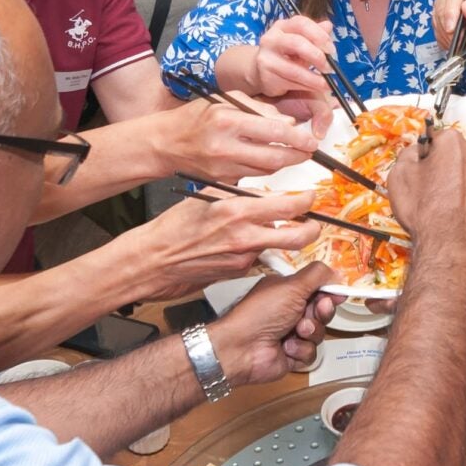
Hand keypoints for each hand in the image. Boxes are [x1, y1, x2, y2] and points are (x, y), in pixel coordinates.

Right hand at [126, 192, 318, 300]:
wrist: (154, 260)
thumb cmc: (172, 227)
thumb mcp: (205, 196)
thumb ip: (237, 193)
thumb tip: (261, 192)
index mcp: (238, 211)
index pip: (289, 205)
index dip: (306, 200)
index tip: (310, 196)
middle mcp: (245, 237)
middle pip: (298, 236)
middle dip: (312, 229)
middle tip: (312, 221)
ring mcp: (243, 258)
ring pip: (276, 246)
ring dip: (280, 237)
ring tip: (273, 228)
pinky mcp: (237, 272)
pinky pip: (256, 257)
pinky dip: (256, 248)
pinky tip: (240, 243)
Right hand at [162, 95, 316, 184]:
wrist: (165, 144)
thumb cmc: (196, 117)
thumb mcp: (225, 101)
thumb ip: (259, 109)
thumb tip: (288, 124)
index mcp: (227, 121)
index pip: (273, 132)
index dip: (297, 138)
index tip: (311, 140)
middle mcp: (225, 147)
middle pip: (274, 158)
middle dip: (297, 156)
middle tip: (309, 151)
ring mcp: (223, 168)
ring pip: (266, 171)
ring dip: (284, 164)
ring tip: (293, 154)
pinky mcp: (221, 181)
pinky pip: (252, 177)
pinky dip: (266, 171)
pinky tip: (271, 162)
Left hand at [208, 263, 340, 383]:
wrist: (242, 349)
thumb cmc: (260, 313)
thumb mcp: (291, 286)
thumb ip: (317, 275)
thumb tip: (336, 272)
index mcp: (287, 291)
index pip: (317, 289)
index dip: (329, 292)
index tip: (337, 294)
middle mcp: (289, 312)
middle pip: (322, 311)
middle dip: (321, 312)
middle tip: (314, 311)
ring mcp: (291, 334)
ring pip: (319, 333)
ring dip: (309, 332)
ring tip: (294, 331)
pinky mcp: (292, 355)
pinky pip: (311, 353)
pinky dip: (300, 350)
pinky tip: (285, 347)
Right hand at [252, 15, 337, 101]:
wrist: (259, 70)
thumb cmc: (286, 53)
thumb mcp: (301, 40)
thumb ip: (315, 34)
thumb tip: (328, 26)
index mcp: (282, 26)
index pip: (301, 23)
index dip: (319, 35)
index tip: (331, 50)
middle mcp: (271, 39)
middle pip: (296, 43)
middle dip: (316, 56)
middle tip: (329, 67)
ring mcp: (266, 59)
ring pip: (293, 69)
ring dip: (314, 79)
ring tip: (327, 84)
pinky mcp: (266, 77)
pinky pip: (290, 83)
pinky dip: (307, 87)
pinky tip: (316, 88)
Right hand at [384, 128, 465, 255]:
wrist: (451, 246)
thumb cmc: (424, 209)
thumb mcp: (400, 175)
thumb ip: (408, 154)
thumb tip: (417, 152)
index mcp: (453, 142)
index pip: (435, 139)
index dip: (425, 155)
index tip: (420, 170)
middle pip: (455, 154)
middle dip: (443, 166)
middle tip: (430, 189)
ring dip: (458, 182)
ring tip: (444, 205)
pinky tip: (457, 213)